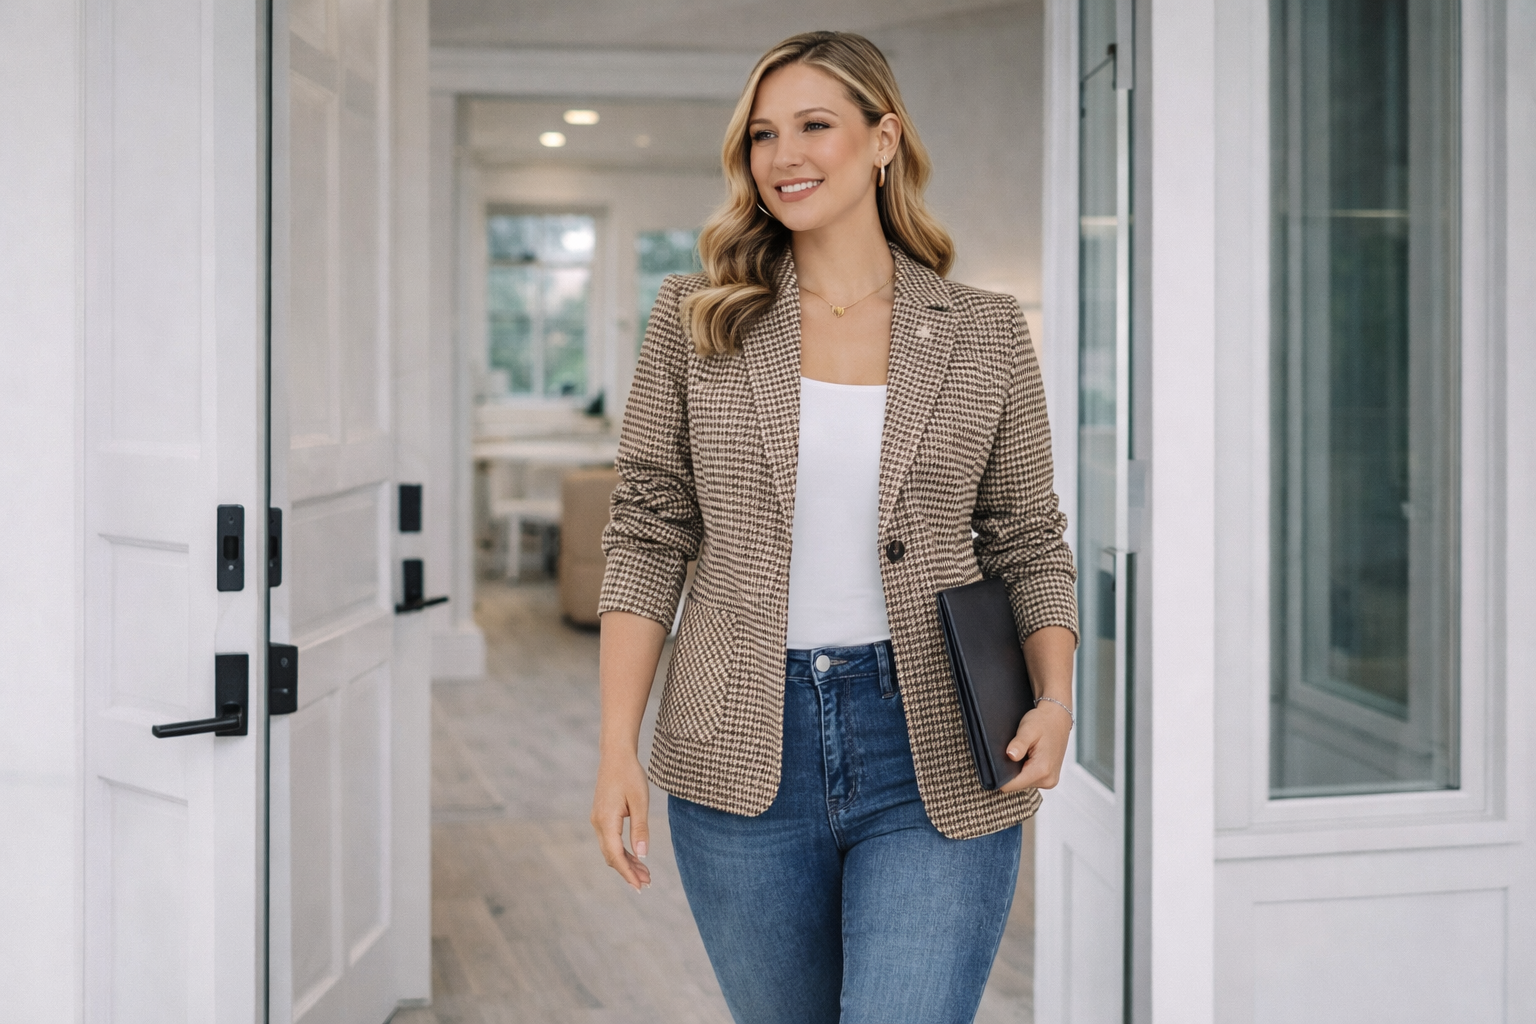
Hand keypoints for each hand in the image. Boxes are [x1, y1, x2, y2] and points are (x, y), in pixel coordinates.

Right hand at [591, 751, 652, 890]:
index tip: (640, 886)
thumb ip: (640, 829)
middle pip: (612, 856)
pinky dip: (622, 851)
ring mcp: (598, 820)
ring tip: (645, 874)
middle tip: (647, 883)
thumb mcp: (640, 802)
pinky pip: (610, 841)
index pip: (616, 855)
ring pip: (610, 850)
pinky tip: (636, 857)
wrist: (616, 756)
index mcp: (606, 821)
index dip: (628, 873)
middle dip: (628, 871)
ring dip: (626, 863)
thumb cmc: (630, 776)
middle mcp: (598, 823)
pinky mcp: (602, 817)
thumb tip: (642, 854)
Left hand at [999, 702, 1072, 791]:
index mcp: (1042, 770)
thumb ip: (1019, 744)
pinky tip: (1027, 757)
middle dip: (1010, 771)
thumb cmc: (1043, 722)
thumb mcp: (1028, 729)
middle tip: (1013, 753)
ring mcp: (1049, 780)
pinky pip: (1030, 779)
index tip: (996, 764)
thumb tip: (1010, 755)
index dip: (1000, 777)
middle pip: (1016, 785)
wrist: (1058, 719)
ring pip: (1022, 782)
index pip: (1011, 786)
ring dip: (1018, 770)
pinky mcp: (1049, 778)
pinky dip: (1025, 769)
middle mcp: (1048, 780)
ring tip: (1022, 753)